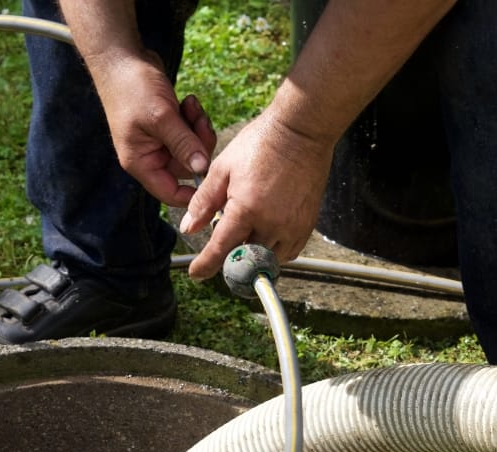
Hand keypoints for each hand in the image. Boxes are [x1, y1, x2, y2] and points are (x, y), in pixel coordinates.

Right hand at [91, 51, 215, 207]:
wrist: (122, 57)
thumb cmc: (133, 87)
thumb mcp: (161, 117)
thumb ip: (183, 144)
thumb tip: (202, 169)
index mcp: (141, 162)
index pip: (169, 193)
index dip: (192, 194)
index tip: (213, 180)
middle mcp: (150, 156)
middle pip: (187, 168)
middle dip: (199, 145)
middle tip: (200, 120)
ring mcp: (159, 141)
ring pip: (192, 149)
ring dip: (198, 128)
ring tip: (192, 105)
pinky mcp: (168, 126)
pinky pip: (190, 133)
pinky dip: (194, 118)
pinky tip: (189, 101)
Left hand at [180, 109, 332, 279]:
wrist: (301, 132)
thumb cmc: (260, 144)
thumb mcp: (222, 168)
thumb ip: (203, 201)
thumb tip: (189, 228)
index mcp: (246, 209)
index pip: (221, 249)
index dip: (205, 265)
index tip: (196, 273)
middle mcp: (271, 224)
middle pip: (245, 259)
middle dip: (230, 259)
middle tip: (222, 250)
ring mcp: (292, 226)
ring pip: (268, 260)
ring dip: (253, 256)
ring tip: (245, 238)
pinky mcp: (307, 225)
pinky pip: (289, 252)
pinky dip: (274, 252)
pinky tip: (265, 237)